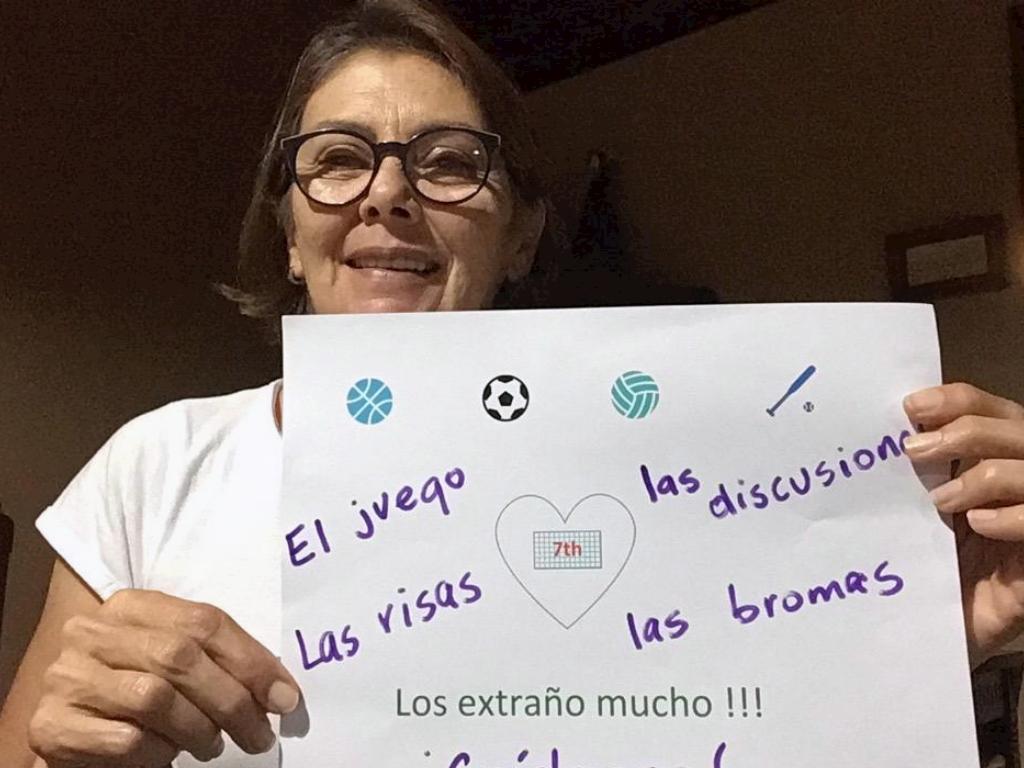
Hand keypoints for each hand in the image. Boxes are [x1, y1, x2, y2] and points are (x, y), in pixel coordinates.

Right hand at [28, 590, 300, 766]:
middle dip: (232, 701)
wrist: (71, 726)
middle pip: (180, 657)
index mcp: (131, 605)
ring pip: (153, 698)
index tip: (285, 699)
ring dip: (198, 729)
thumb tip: (282, 695)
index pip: (204, 622)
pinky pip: (124, 740)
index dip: (252, 661)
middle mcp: (93, 632)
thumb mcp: (177, 662)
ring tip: (212, 745)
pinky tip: (167, 755)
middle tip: (259, 735)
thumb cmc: (136, 688)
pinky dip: (158, 752)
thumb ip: (220, 662)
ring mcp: (67, 676)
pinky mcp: (50, 725)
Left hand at [903, 382, 1023, 665]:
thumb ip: (914, 473)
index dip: (958, 400)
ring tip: (940, 502)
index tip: (910, 407)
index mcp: (993, 462)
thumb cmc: (924, 567)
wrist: (930, 633)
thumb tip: (882, 430)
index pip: (992, 409)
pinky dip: (1010, 517)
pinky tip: (976, 525)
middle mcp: (1021, 483)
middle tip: (914, 452)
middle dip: (966, 430)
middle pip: (1018, 428)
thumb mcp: (916, 512)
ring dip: (983, 476)